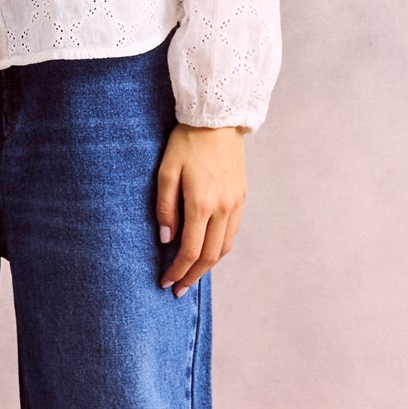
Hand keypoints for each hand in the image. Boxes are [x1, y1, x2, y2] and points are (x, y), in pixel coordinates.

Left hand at [157, 124, 247, 294]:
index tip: (166, 282)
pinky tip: (209, 251)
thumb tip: (166, 239)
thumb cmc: (186, 142)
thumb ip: (165, 208)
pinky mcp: (242, 197)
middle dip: (193, 276)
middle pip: (210, 256)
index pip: (190, 250)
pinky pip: (233, 232)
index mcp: (201, 204)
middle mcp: (222, 208)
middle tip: (178, 289)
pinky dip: (220, 248)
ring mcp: (235, 204)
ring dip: (209, 266)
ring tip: (193, 275)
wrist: (217, 119)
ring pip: (225, 247)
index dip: (177, 271)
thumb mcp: (166, 172)